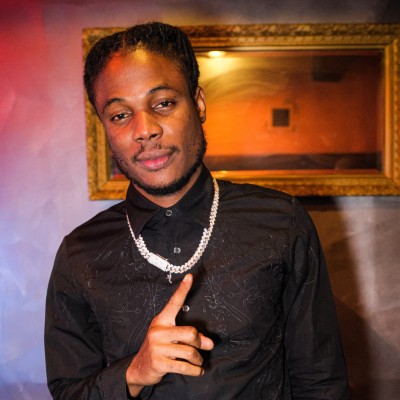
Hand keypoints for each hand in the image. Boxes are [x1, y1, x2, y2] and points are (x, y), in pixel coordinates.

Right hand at [126, 274, 213, 396]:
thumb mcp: (172, 339)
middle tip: (201, 348)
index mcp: (162, 321)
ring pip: (190, 351)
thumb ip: (191, 338)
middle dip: (199, 343)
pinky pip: (184, 366)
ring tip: (198, 362)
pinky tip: (198, 371)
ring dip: (198, 359)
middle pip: (190, 333)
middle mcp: (159, 331)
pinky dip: (195, 370)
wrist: (139, 369)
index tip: (190, 277)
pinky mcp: (159, 363)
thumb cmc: (159, 349)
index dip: (182, 290)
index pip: (174, 303)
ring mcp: (157, 347)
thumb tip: (210, 344)